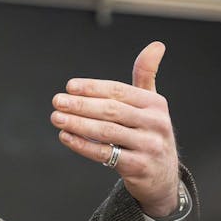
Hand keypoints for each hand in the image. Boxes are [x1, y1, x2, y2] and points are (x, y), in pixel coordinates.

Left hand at [50, 41, 179, 218]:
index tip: (69, 86)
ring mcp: (149, 146)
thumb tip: (156, 44)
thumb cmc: (148, 132)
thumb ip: (146, 75)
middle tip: (57, 101)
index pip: (119, 91)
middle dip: (81, 105)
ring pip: (107, 132)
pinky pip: (106, 154)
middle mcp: (155, 123)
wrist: (163, 176)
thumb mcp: (151, 104)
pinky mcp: (139, 167)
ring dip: (78, 124)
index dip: (93, 88)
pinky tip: (65, 137)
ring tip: (57, 118)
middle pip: (112, 111)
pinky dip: (83, 145)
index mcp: (155, 104)